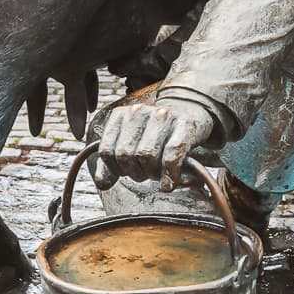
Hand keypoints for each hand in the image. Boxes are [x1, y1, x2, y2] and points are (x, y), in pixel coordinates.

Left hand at [93, 99, 214, 192]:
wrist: (190, 109)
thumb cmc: (157, 132)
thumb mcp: (130, 142)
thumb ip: (112, 162)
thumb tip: (103, 184)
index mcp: (120, 114)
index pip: (106, 151)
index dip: (115, 169)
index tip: (126, 172)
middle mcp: (139, 111)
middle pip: (126, 155)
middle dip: (134, 172)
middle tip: (145, 173)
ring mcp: (163, 116)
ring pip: (147, 156)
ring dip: (152, 174)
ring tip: (158, 173)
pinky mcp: (184, 125)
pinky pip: (172, 155)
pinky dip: (170, 175)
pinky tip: (170, 183)